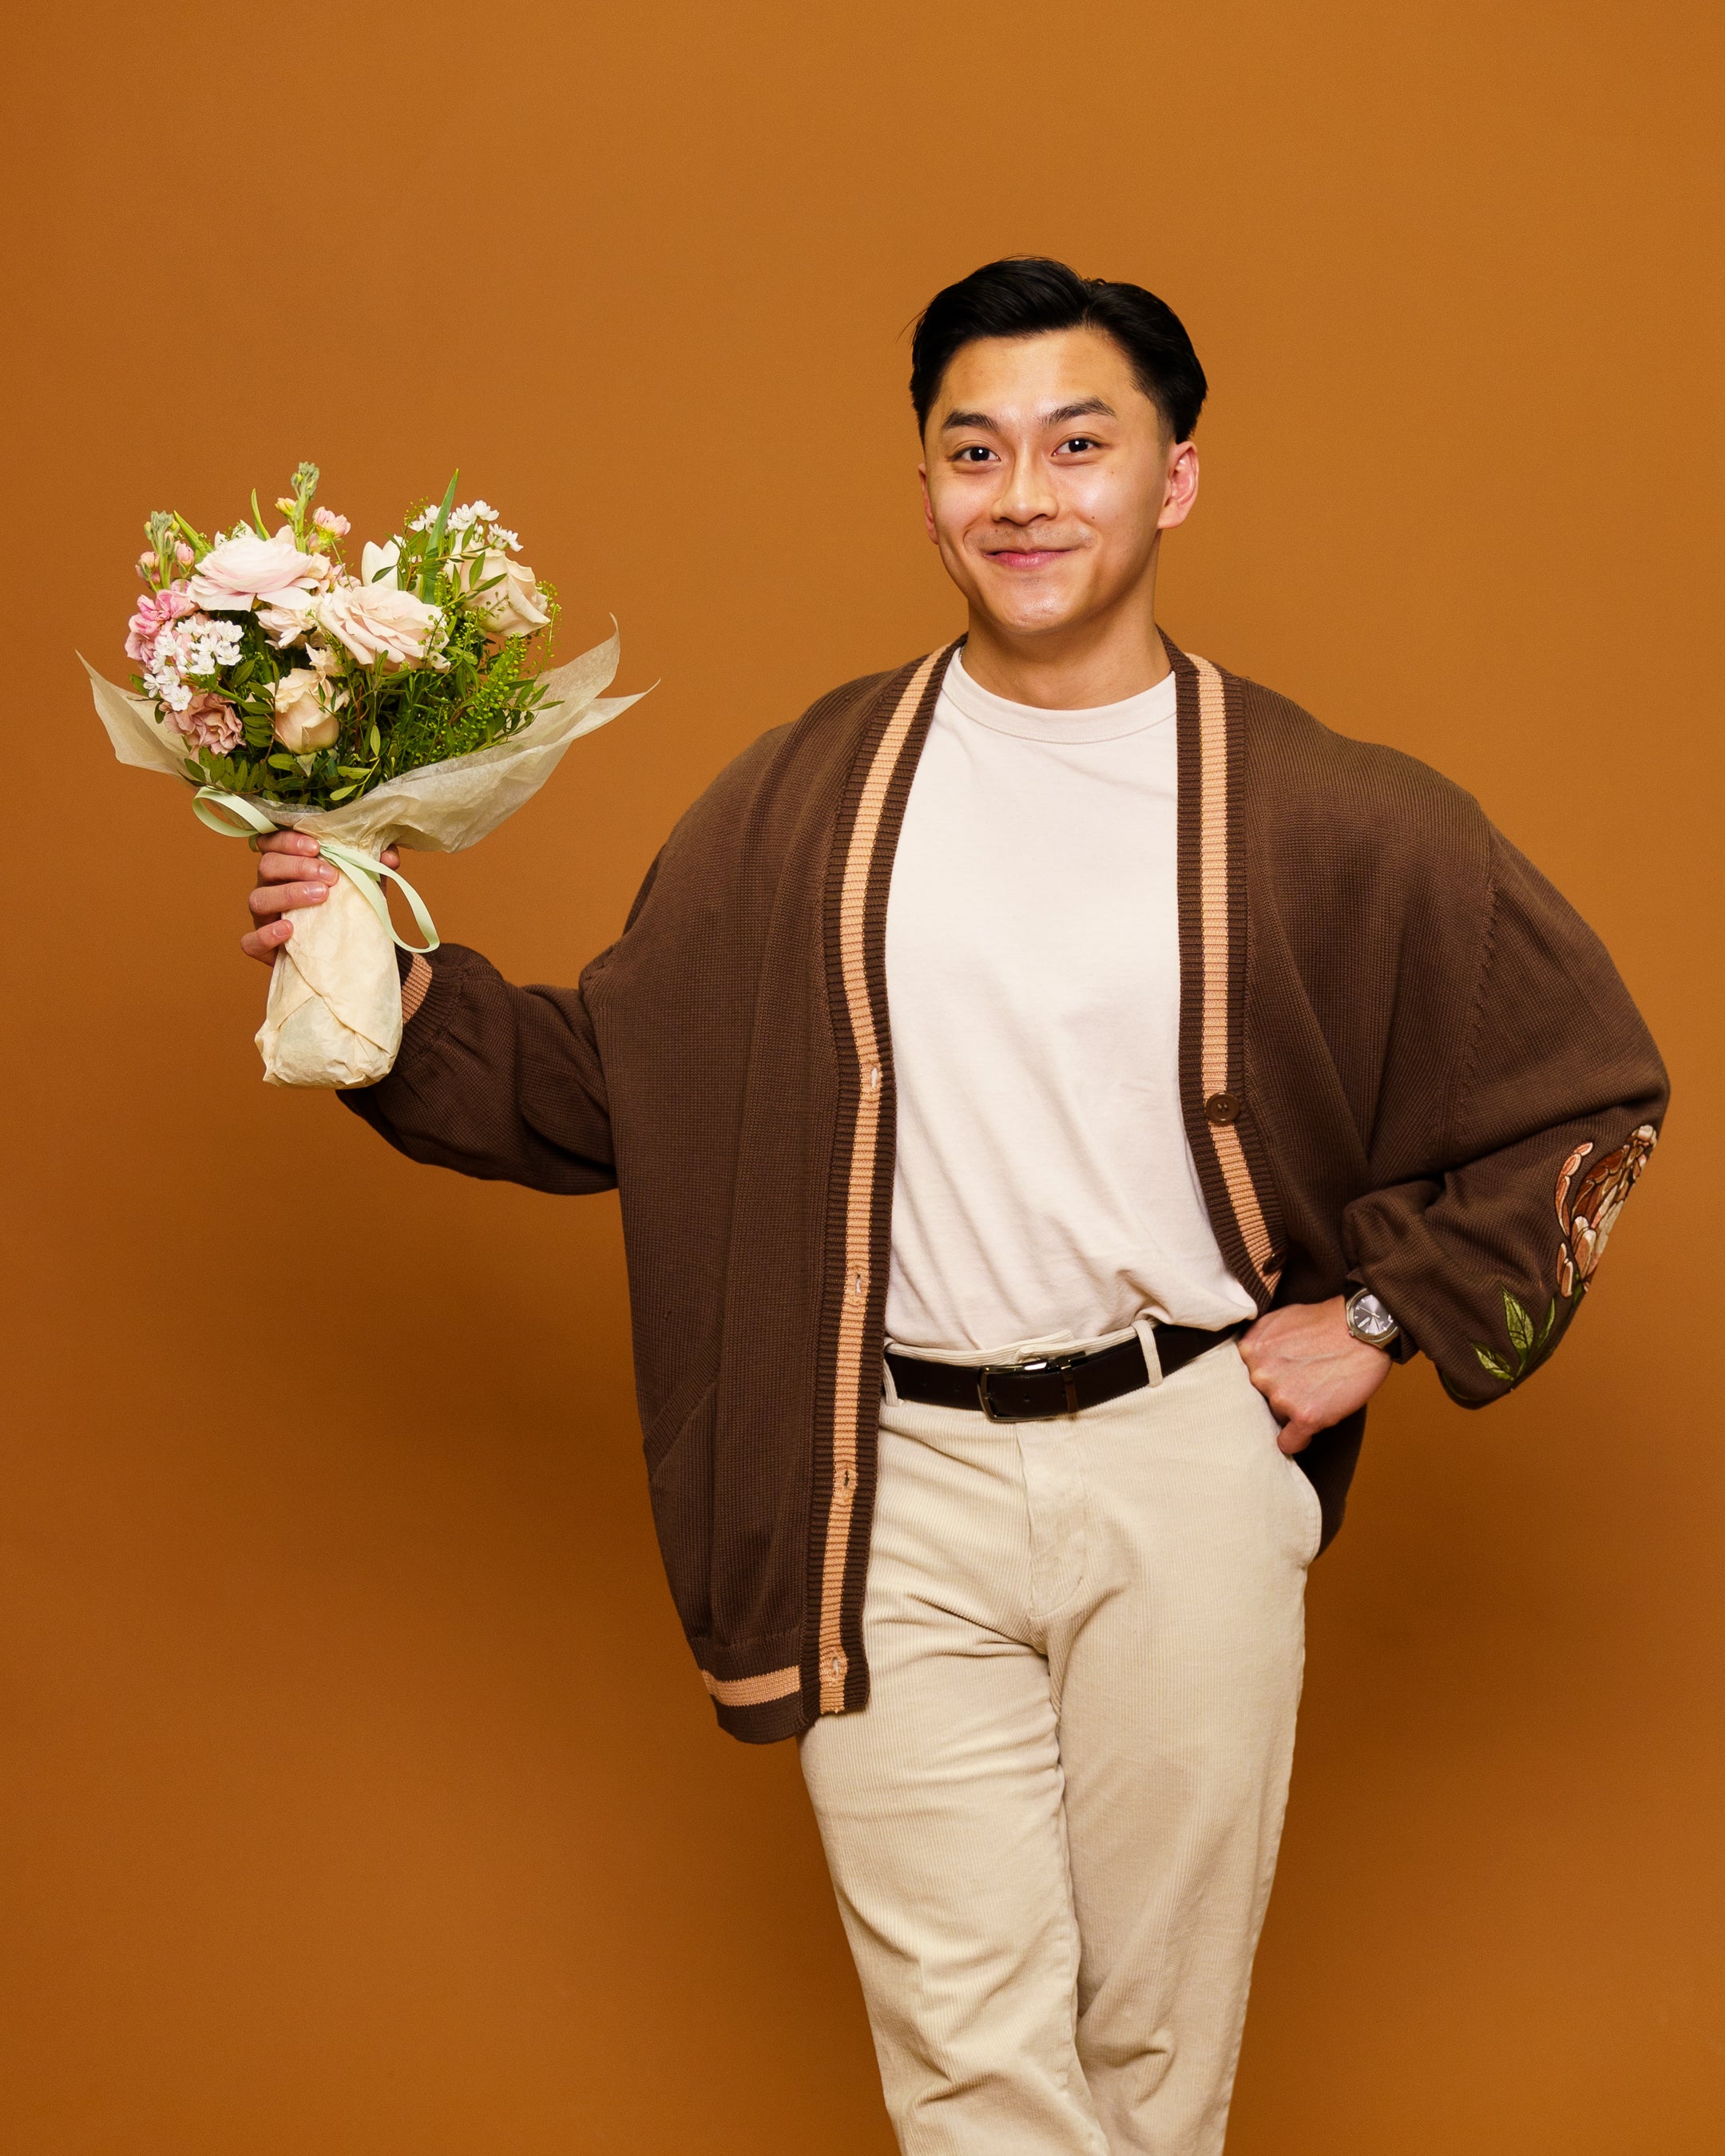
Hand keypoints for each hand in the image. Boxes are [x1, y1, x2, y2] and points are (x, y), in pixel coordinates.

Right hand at [241, 830, 398, 965]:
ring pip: (258, 898)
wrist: (346, 951)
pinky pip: (250, 941)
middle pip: (267, 866)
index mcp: (287, 864)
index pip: (274, 842)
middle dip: (298, 867)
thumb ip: (373, 865)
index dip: (290, 840)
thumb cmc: (346, 907)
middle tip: (330, 877)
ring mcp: (263, 916)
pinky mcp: (262, 946)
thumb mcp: (362, 883)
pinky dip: (266, 935)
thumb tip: (390, 856)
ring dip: (288, 894)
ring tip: (320, 897)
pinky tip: (288, 930)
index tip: (317, 846)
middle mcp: (270, 886)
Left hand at [1238, 1295, 1392, 1454]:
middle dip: (1279, 1394)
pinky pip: (1289, 1443)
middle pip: (1260, 1399)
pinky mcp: (1305, 1416)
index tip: (1281, 1377)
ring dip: (1294, 1411)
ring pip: (1277, 1418)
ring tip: (1318, 1391)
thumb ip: (1258, 1341)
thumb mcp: (1279, 1318)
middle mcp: (1259, 1374)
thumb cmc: (1326, 1321)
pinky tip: (1306, 1430)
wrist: (1363, 1329)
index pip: (1244, 1379)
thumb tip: (1248, 1358)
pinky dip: (1297, 1440)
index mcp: (1249, 1350)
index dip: (1265, 1379)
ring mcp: (1281, 1397)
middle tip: (1304, 1383)